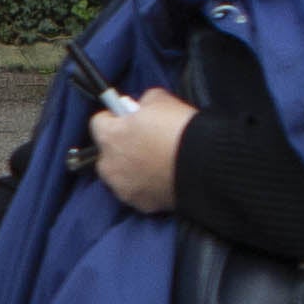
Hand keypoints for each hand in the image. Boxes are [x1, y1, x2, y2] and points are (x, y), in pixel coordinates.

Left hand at [85, 85, 196, 213]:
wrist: (204, 164)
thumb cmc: (180, 129)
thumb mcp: (161, 99)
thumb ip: (144, 102)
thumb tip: (143, 107)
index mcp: (109, 137)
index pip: (98, 122)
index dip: (115, 118)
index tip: (129, 118)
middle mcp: (109, 166)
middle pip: (107, 152)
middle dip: (122, 146)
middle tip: (146, 141)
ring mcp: (122, 188)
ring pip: (120, 174)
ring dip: (131, 168)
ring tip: (156, 162)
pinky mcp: (139, 204)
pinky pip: (137, 191)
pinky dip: (146, 185)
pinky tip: (163, 177)